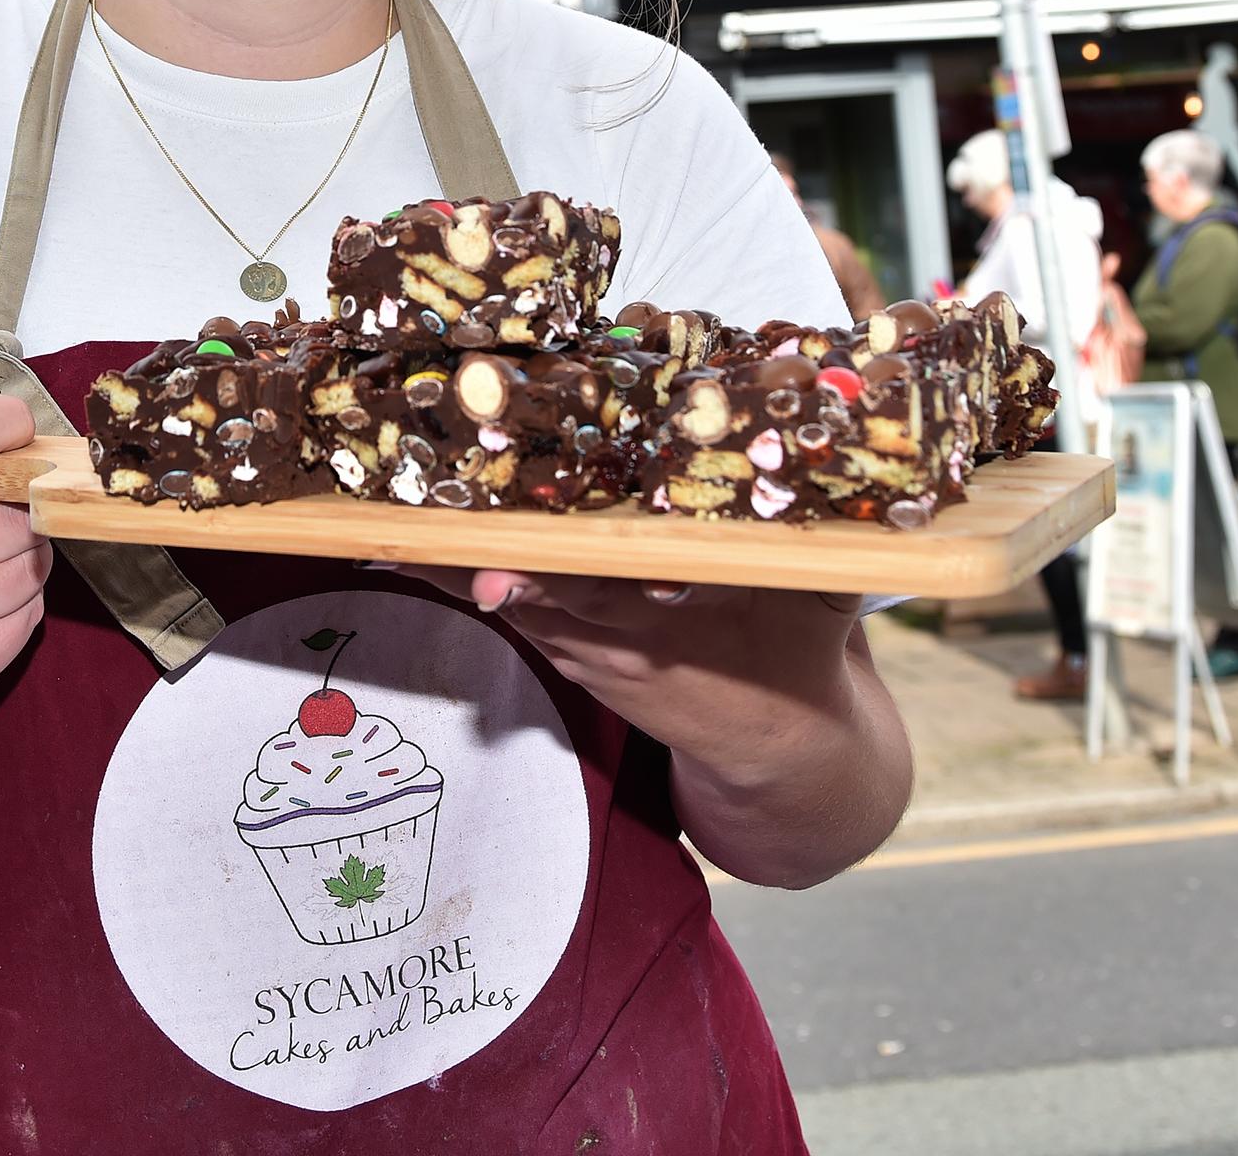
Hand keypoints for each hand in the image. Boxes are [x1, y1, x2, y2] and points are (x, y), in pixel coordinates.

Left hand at [377, 566, 861, 768]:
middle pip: (537, 599)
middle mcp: (623, 642)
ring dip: (445, 569)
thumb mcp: (820, 605)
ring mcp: (590, 648)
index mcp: (680, 632)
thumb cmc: (802, 653)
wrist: (787, 751)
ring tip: (376, 531)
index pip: (608, 602)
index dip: (556, 592)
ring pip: (509, 602)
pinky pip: (505, 609)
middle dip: (475, 570)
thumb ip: (823, 557)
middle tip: (407, 539)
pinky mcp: (572, 648)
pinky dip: (452, 578)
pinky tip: (393, 547)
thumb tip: (861, 485)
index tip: (501, 581)